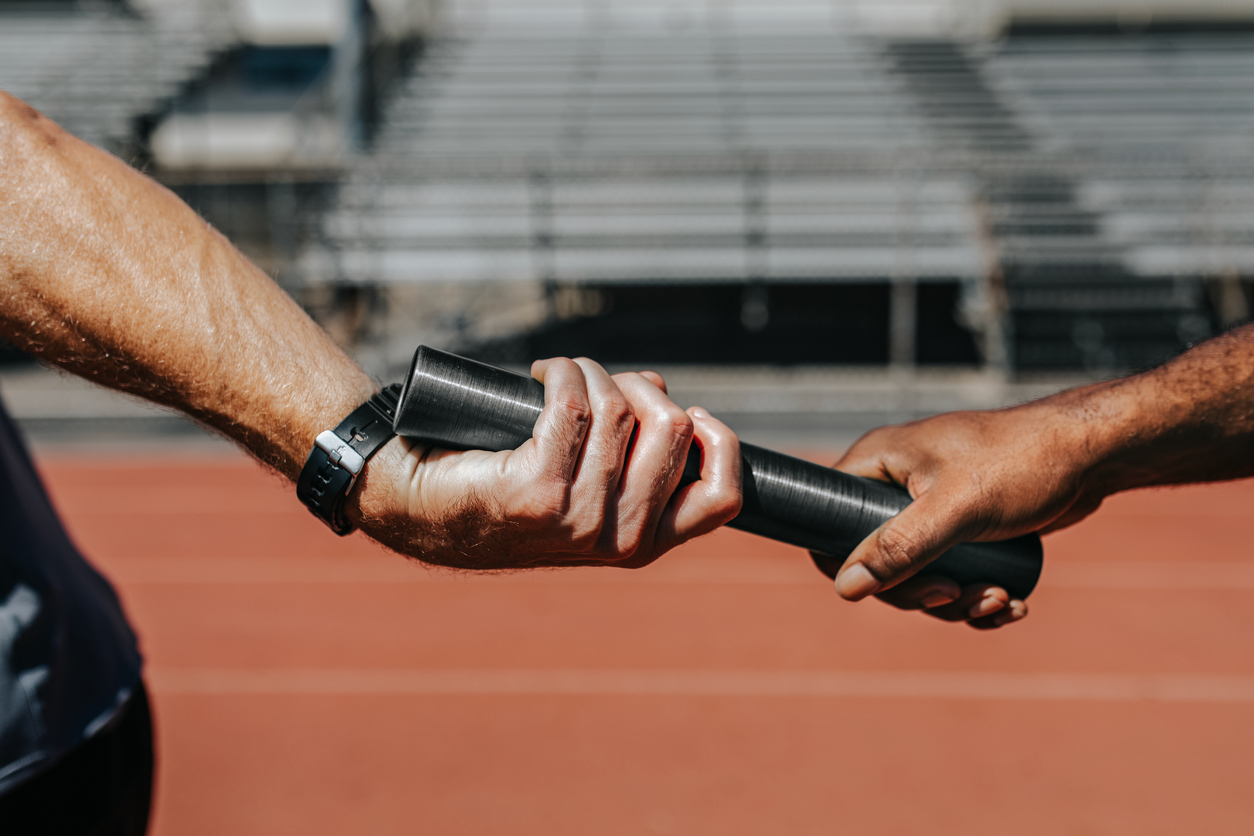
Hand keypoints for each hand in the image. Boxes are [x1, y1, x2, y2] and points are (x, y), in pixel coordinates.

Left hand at [347, 357, 741, 569]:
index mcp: (644, 543)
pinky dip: (560, 373)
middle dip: (641, 388)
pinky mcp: (537, 491)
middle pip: (674, 433)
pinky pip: (574, 405)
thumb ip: (633, 448)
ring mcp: (579, 520)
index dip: (718, 441)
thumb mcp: (588, 478)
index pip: (722, 497)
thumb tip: (660, 391)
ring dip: (592, 373)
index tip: (688, 412)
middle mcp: (618, 541)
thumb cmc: (509, 484)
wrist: (421, 505)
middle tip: (602, 383)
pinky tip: (542, 374)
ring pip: (621, 410)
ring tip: (563, 376)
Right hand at [824, 397, 1108, 627]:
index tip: (907, 586)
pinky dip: (975, 596)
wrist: (1092, 454)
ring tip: (1001, 600)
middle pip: (876, 562)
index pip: (830, 523)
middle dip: (923, 593)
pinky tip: (1011, 602)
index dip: (854, 567)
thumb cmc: (1024, 462)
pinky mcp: (962, 527)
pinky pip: (950, 573)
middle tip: (960, 596)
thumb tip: (845, 588)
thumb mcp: (956, 509)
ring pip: (918, 575)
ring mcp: (928, 507)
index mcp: (878, 465)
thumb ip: (898, 547)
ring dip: (958, 601)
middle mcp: (895, 485)